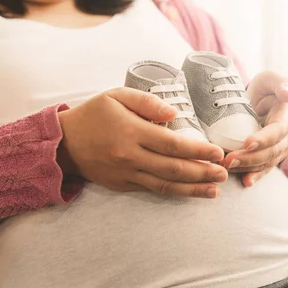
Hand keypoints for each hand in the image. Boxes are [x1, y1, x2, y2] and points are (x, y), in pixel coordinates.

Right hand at [57, 87, 227, 197]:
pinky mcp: (122, 185)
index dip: (199, 150)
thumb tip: (175, 114)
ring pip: (165, 185)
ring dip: (193, 189)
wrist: (63, 144)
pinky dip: (173, 192)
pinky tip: (189, 192)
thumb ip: (147, 102)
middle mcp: (130, 156)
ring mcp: (126, 174)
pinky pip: (152, 189)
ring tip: (214, 191)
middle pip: (174, 168)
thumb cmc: (93, 115)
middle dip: (203, 172)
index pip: (173, 144)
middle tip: (224, 174)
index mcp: (131, 131)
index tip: (218, 153)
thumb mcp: (116, 96)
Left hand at [221, 72, 287, 186]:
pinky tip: (245, 183)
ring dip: (247, 168)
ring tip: (227, 168)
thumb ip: (281, 85)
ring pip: (266, 162)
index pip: (277, 131)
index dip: (263, 139)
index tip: (246, 143)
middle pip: (271, 151)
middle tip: (228, 160)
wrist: (269, 99)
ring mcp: (282, 148)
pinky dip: (255, 176)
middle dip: (250, 158)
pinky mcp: (272, 156)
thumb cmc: (268, 87)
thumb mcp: (273, 80)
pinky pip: (265, 169)